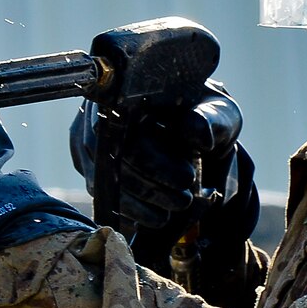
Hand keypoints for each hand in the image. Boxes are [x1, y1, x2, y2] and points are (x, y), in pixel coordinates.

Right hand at [69, 85, 258, 269]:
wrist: (193, 129)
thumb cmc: (204, 116)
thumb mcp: (217, 114)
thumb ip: (209, 120)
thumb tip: (197, 134)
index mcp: (128, 91)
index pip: (127, 130)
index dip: (154, 161)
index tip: (187, 178)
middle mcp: (99, 114)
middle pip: (112, 159)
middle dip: (150, 188)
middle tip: (184, 200)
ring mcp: (89, 141)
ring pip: (104, 180)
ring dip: (140, 204)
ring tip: (174, 210)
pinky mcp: (91, 166)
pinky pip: (102, 193)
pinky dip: (129, 210)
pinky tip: (156, 216)